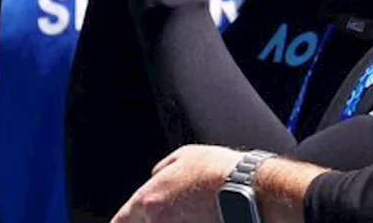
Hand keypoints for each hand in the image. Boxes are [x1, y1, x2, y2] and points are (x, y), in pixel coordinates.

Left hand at [111, 145, 243, 222]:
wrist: (251, 192)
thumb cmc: (219, 172)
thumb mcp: (183, 157)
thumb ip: (162, 170)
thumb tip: (156, 176)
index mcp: (148, 202)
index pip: (121, 220)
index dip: (121, 221)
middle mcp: (158, 222)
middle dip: (148, 221)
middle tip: (168, 211)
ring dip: (171, 221)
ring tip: (190, 212)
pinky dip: (187, 222)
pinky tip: (200, 217)